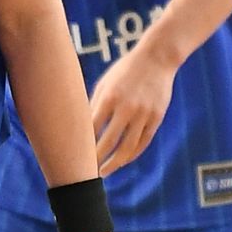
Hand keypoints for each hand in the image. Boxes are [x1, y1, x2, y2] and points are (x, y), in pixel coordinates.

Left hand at [88, 45, 176, 173]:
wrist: (157, 58)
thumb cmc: (124, 71)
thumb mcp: (105, 83)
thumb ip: (94, 105)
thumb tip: (82, 129)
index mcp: (109, 97)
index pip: (92, 128)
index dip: (83, 145)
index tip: (74, 156)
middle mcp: (127, 107)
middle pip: (108, 142)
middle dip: (96, 160)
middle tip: (86, 172)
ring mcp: (144, 114)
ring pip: (127, 148)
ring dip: (114, 164)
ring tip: (104, 173)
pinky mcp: (157, 118)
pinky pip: (143, 143)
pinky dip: (132, 155)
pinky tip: (122, 161)